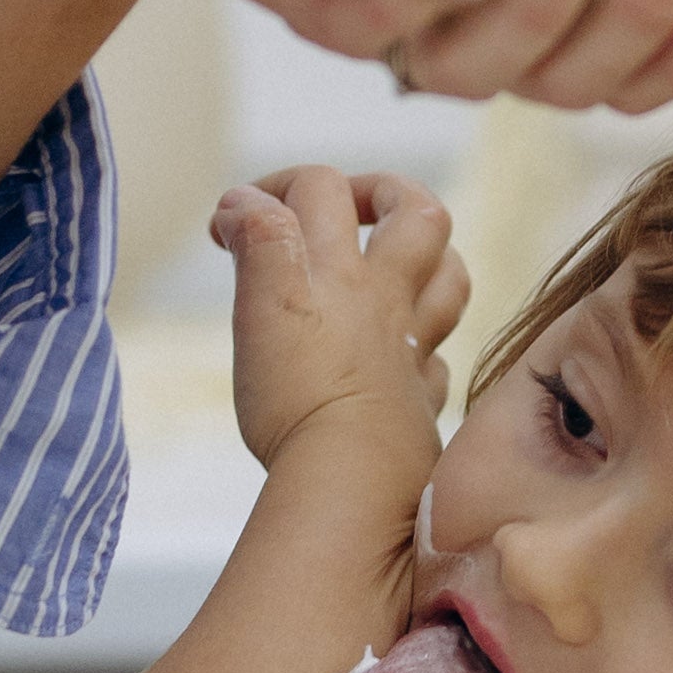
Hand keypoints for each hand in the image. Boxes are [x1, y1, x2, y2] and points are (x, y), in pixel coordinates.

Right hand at [215, 163, 467, 495]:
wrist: (353, 485)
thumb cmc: (302, 401)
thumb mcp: (263, 304)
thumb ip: (258, 241)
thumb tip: (239, 204)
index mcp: (342, 272)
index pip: (318, 187)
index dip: (266, 188)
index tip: (225, 230)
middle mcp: (384, 304)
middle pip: (417, 214)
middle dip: (383, 191)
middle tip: (346, 205)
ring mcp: (409, 355)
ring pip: (448, 281)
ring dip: (426, 259)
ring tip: (390, 263)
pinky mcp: (415, 407)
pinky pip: (433, 363)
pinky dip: (418, 349)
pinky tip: (397, 357)